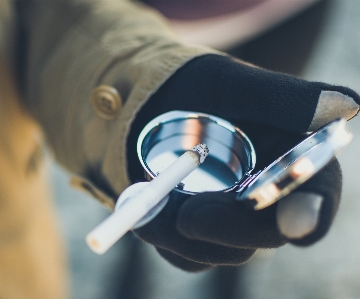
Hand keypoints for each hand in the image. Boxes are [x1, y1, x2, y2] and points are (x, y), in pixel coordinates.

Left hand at [126, 54, 359, 270]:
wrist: (155, 105)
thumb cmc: (203, 88)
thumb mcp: (238, 85)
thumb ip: (286, 98)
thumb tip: (347, 104)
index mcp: (292, 162)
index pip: (317, 193)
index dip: (313, 212)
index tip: (298, 224)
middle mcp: (265, 198)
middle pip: (264, 234)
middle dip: (227, 229)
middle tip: (188, 216)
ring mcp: (230, 220)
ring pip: (221, 251)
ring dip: (184, 236)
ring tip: (150, 202)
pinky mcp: (198, 234)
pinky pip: (187, 255)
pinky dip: (165, 240)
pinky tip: (147, 213)